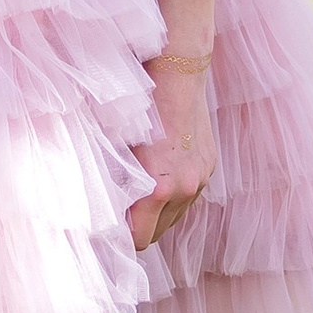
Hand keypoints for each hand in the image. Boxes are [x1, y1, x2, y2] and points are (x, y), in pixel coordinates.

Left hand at [128, 61, 214, 251]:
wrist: (177, 74)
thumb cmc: (139, 107)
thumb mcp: (119, 147)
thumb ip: (116, 182)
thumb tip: (103, 208)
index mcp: (159, 188)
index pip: (140, 238)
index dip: (123, 238)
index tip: (109, 230)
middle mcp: (185, 189)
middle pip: (158, 234)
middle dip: (138, 228)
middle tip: (119, 215)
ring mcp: (201, 180)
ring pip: (175, 218)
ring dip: (157, 214)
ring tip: (138, 196)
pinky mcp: (209, 168)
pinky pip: (188, 197)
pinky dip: (174, 196)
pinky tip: (159, 177)